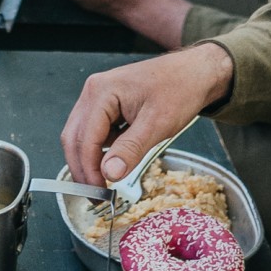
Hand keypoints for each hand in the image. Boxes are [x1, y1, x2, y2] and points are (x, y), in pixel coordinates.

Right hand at [60, 41, 234, 187]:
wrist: (195, 72)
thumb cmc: (179, 90)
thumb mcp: (157, 124)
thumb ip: (130, 149)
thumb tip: (108, 175)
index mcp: (101, 92)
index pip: (85, 139)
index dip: (89, 171)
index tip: (99, 196)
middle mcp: (93, 92)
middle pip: (75, 138)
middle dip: (82, 170)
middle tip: (95, 197)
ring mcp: (98, 97)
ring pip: (82, 136)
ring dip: (89, 162)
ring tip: (103, 186)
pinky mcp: (106, 105)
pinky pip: (95, 132)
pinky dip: (100, 151)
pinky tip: (114, 164)